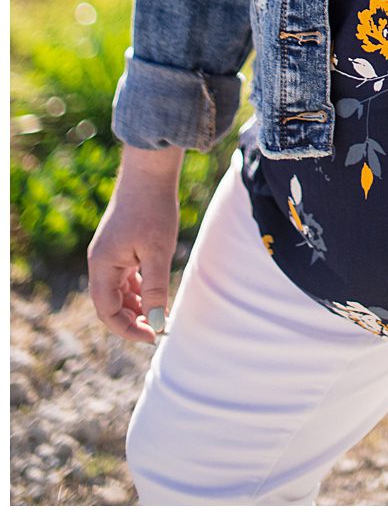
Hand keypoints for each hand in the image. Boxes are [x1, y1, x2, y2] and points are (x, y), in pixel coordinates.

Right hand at [87, 146, 184, 344]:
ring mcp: (109, 255)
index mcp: (102, 266)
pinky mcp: (121, 247)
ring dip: (138, 306)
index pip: (107, 310)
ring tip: (162, 316)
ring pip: (119, 291)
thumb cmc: (154, 210)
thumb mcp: (159, 251)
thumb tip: (158, 321)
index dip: (127, 328)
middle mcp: (100, 263)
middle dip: (133, 320)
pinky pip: (126, 278)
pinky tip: (158, 296)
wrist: (149, 174)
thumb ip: (156, 287)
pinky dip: (140, 290)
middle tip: (160, 329)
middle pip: (111, 304)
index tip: (153, 336)